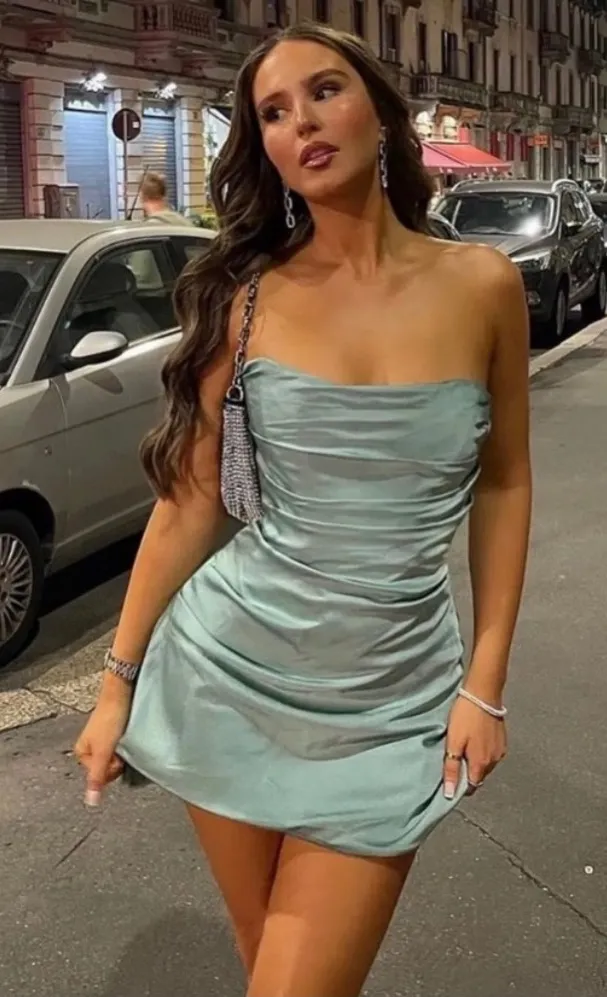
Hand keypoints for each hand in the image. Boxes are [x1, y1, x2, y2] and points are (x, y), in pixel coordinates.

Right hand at [73, 692, 131, 806]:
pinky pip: (119, 747)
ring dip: (122, 753)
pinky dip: (124, 745)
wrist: (120, 694)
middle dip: (116, 762)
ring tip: (123, 739)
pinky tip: (126, 736)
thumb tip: (91, 802)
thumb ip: (98, 777)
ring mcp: (100, 740)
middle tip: (121, 747)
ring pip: (114, 757)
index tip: (116, 757)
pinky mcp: (111, 732)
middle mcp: (89, 747)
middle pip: (107, 768)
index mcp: (81, 753)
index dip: (112, 769)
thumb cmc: (110, 720)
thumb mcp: (104, 752)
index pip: (100, 776)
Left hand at [443, 694, 506, 798]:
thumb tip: (450, 793)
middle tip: (455, 759)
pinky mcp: (503, 741)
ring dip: (476, 762)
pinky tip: (475, 741)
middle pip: (479, 776)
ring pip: (486, 765)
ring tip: (464, 748)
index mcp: (481, 764)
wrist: (483, 694)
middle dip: (468, 773)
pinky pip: (492, 755)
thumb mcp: (453, 742)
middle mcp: (494, 761)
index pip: (472, 787)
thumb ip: (451, 768)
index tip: (451, 777)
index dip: (460, 786)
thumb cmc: (465, 717)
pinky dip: (483, 753)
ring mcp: (501, 751)